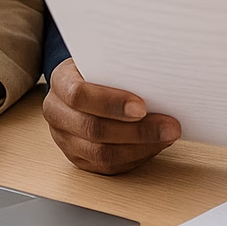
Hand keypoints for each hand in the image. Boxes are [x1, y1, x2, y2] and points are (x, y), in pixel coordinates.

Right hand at [42, 59, 180, 174]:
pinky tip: (155, 145)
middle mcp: (57, 112)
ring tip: (167, 136)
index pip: (79, 95)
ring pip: (101, 153)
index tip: (142, 106)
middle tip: (169, 126)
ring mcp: (65, 139)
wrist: (86, 82)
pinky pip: (107, 166)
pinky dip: (135, 157)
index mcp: (61, 81)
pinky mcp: (78, 158)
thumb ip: (123, 66)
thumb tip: (160, 77)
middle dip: (136, 130)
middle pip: (93, 128)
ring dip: (140, 147)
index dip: (111, 103)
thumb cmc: (101, 68)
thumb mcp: (106, 59)